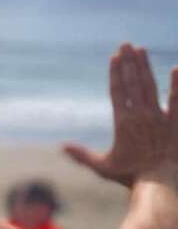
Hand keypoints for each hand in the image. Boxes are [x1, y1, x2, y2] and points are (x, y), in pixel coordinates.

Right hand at [63, 43, 174, 186]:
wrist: (161, 184)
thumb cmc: (131, 177)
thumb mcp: (103, 166)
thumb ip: (82, 155)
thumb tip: (61, 146)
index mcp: (123, 122)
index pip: (117, 91)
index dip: (116, 72)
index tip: (115, 56)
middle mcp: (141, 115)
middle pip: (133, 83)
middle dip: (129, 62)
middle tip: (127, 44)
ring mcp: (160, 117)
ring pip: (151, 86)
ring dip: (146, 67)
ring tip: (142, 50)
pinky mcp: (176, 123)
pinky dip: (177, 85)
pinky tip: (177, 69)